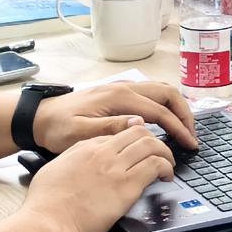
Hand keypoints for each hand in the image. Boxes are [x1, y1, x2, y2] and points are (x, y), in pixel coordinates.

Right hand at [25, 127, 177, 231]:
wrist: (47, 224)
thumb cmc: (45, 204)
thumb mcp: (53, 169)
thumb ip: (72, 158)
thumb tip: (82, 157)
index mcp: (84, 148)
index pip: (117, 133)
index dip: (132, 139)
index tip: (138, 148)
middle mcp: (102, 153)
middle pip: (138, 132)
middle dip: (153, 139)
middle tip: (159, 152)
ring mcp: (115, 169)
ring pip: (151, 145)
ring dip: (164, 152)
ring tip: (168, 164)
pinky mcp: (126, 187)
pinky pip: (155, 166)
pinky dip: (166, 167)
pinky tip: (166, 176)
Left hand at [34, 80, 198, 154]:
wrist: (39, 117)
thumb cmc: (58, 128)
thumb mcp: (80, 133)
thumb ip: (110, 128)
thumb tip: (140, 124)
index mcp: (119, 97)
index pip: (159, 111)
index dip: (178, 128)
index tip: (190, 144)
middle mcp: (124, 88)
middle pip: (167, 94)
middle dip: (185, 114)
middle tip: (192, 136)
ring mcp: (122, 88)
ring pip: (161, 91)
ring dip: (177, 107)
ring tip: (184, 129)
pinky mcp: (119, 93)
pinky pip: (152, 94)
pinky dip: (166, 105)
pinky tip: (165, 121)